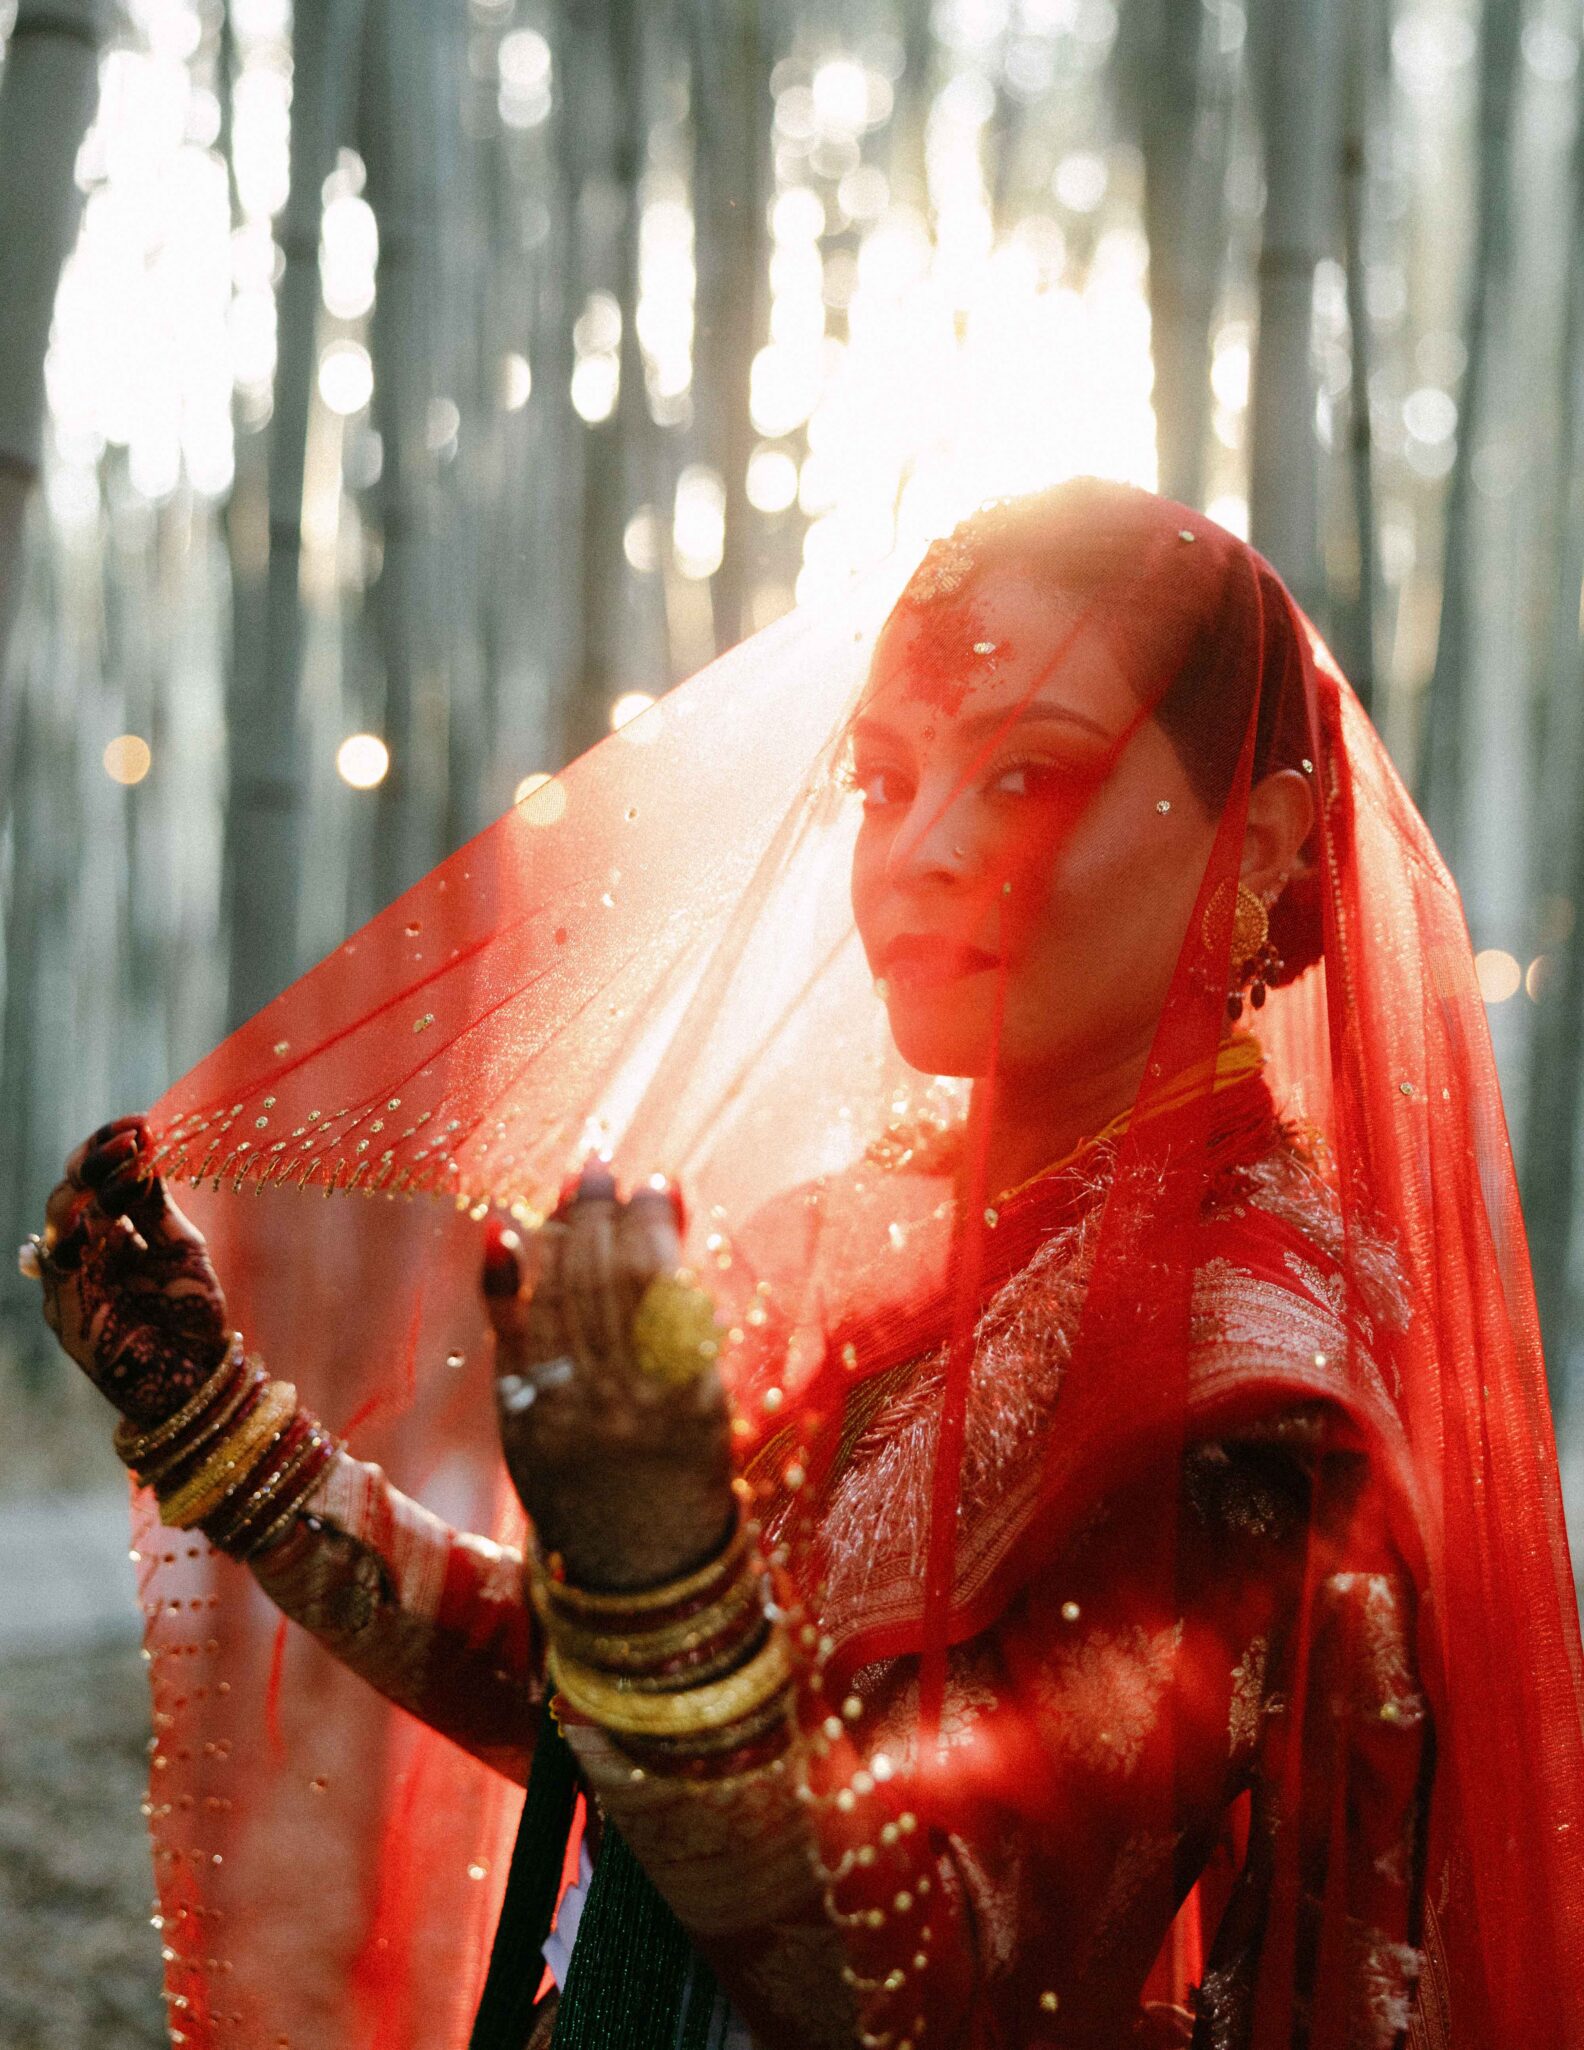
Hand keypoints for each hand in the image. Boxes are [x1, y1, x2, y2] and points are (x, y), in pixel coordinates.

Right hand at [30, 1116, 230, 1428]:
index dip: (108, 1148)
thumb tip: (143, 1150)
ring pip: (60, 1218)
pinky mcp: (65, 1311)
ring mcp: (70, 1281)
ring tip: (129, 1159)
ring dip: (93, 1184)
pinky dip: (80, 1231)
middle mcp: (83, 1254)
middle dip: (98, 1158)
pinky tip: (105, 1210)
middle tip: (132, 1136)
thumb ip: (154, 1206)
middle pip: (70, 1191)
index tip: (142, 1121)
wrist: (197, 1380)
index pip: (94, 1180)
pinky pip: (61, 1262)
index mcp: (109, 1236)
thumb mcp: (179, 1248)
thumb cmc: (192, 1317)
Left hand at [485, 1161, 735, 1591]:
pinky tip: (503, 1231)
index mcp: (682, 1394)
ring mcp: (564, 1411)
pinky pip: (511, 1336)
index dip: (652, 1225)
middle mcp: (619, 1400)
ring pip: (559, 1297)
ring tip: (573, 1186)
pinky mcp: (521, 1420)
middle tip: (600, 1167)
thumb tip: (665, 1209)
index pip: (660, 1284)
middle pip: (603, 1281)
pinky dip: (505, 1281)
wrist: (639, 1566)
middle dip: (601, 1214)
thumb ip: (684, 1308)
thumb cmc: (688, 1468)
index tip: (655, 1184)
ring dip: (562, 1232)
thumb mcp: (708, 1394)